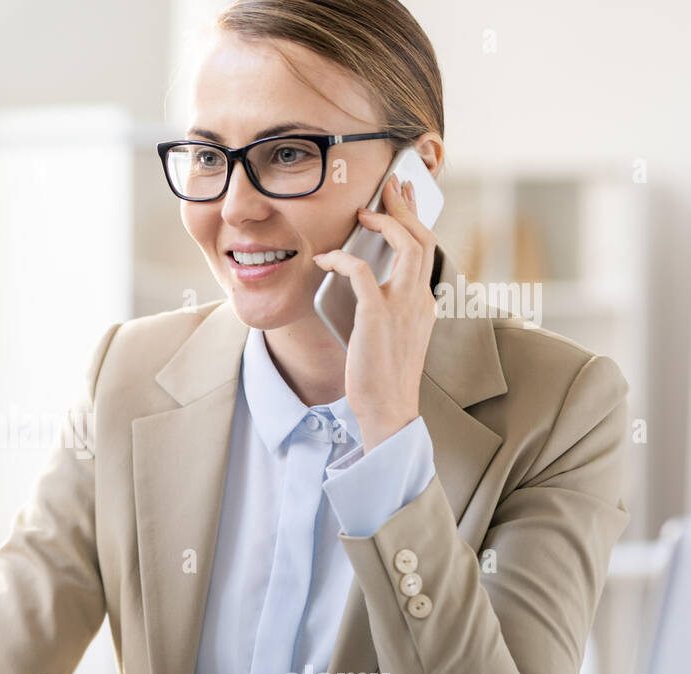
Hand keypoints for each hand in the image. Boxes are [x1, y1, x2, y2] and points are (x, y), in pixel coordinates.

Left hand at [312, 173, 437, 451]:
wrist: (388, 409)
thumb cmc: (381, 377)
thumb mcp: (388, 335)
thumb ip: (381, 307)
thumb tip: (357, 281)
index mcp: (424, 303)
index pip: (427, 250)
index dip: (415, 219)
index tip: (404, 197)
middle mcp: (420, 300)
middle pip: (422, 238)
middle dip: (405, 206)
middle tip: (390, 185)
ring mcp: (402, 306)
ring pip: (406, 245)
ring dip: (384, 222)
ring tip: (364, 211)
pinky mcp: (377, 316)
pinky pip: (362, 272)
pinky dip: (342, 259)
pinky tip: (325, 259)